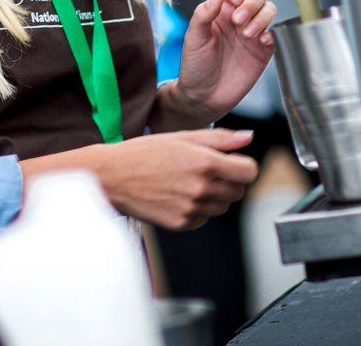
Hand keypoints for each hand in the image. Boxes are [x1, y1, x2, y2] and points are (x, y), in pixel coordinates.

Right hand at [22, 130, 258, 230]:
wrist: (111, 176)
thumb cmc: (143, 153)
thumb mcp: (180, 137)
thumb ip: (219, 139)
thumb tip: (248, 138)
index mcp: (204, 162)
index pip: (248, 171)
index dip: (243, 166)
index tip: (232, 163)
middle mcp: (201, 187)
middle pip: (238, 191)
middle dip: (228, 181)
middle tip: (204, 171)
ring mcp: (191, 208)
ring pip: (222, 207)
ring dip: (213, 196)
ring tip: (187, 182)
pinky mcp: (181, 223)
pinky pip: (204, 219)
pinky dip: (197, 209)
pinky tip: (177, 195)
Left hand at [156, 0, 275, 129]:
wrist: (204, 96)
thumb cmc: (195, 66)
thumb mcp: (193, 37)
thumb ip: (204, 13)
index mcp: (220, 8)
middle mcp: (238, 17)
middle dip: (251, 2)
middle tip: (237, 21)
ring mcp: (252, 32)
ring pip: (270, 9)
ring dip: (261, 17)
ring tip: (246, 34)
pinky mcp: (263, 50)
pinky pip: (275, 33)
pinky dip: (271, 33)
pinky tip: (258, 42)